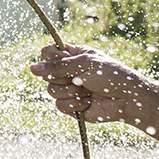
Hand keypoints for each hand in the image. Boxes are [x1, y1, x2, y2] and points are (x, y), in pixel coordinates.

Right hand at [29, 44, 151, 122]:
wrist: (127, 99)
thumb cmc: (111, 76)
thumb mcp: (84, 64)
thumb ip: (57, 66)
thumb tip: (31, 68)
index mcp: (72, 56)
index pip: (48, 53)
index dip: (50, 57)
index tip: (60, 59)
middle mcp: (68, 72)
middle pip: (46, 74)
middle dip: (62, 77)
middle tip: (79, 78)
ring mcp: (69, 89)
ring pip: (51, 91)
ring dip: (69, 91)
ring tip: (86, 90)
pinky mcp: (72, 106)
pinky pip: (59, 105)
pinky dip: (74, 104)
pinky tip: (88, 101)